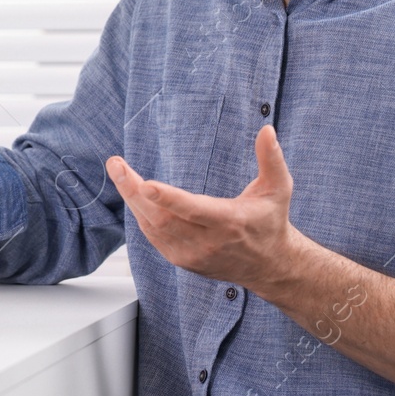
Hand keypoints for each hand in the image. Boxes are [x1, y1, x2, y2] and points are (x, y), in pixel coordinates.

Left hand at [105, 123, 302, 290]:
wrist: (269, 266)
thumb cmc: (270, 222)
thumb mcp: (278, 188)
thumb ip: (271, 158)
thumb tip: (266, 129)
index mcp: (230, 222)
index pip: (193, 210)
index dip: (168, 198)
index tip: (145, 183)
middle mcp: (208, 242)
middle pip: (161, 218)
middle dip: (133, 190)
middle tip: (116, 165)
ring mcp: (192, 255)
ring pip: (152, 228)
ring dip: (132, 200)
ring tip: (119, 172)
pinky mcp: (182, 261)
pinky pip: (153, 237)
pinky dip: (141, 214)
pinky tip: (133, 194)